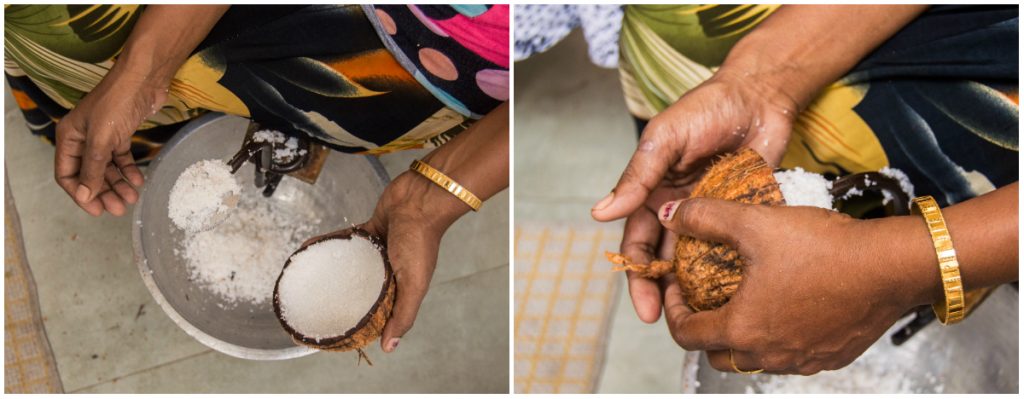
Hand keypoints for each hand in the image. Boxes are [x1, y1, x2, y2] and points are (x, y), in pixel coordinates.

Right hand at [53, 5, 228, 215]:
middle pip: (89, 174)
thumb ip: (93, 168)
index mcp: (69, 137)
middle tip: (119, 209)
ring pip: (107, 168)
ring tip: (132, 199)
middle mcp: (82, 138)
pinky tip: (139, 181)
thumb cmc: (118, 103)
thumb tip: (83, 196)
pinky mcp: (121, 133)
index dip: (80, 194)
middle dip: (103, 192)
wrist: (144, 78)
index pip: (66, 174)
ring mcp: (102, 136)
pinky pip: (121, 158)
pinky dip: (129, 171)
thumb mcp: (102, 139)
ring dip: (118, 184)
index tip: (97, 211)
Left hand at [304, 171, 468, 353]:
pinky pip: (344, 241)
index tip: (344, 333)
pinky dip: (328, 244)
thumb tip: (389, 348)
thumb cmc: (420, 241)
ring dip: (333, 271)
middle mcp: (390, 271)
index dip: (365, 324)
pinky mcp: (369, 231)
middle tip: (318, 309)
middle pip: (363, 290)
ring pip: (351, 265)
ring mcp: (378, 250)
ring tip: (309, 280)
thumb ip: (403, 315)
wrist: (420, 200)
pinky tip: (309, 250)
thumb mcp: (414, 284)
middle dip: (343, 299)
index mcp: (402, 287)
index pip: (382, 312)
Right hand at [593, 72, 798, 322]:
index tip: (645, 307)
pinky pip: (737, 245)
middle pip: (668, 260)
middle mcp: (680, 208)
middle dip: (664, 292)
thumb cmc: (706, 108)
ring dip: (698, 286)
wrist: (760, 94)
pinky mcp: (745, 213)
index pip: (639, 242)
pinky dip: (735, 268)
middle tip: (671, 322)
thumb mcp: (664, 139)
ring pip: (700, 259)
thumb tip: (601, 213)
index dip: (638, 275)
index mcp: (654, 193)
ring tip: (705, 316)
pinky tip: (740, 293)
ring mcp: (713, 213)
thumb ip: (637, 177)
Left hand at [656, 197, 936, 374]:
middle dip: (703, 327)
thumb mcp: (755, 223)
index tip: (676, 287)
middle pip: (717, 354)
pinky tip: (785, 304)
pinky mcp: (830, 358)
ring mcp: (802, 361)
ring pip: (754, 358)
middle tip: (705, 295)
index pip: (686, 335)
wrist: (891, 265)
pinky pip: (791, 356)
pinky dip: (778, 337)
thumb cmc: (824, 248)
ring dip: (741, 335)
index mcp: (742, 329)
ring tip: (744, 298)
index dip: (672, 310)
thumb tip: (671, 214)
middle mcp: (769, 355)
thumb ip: (706, 218)